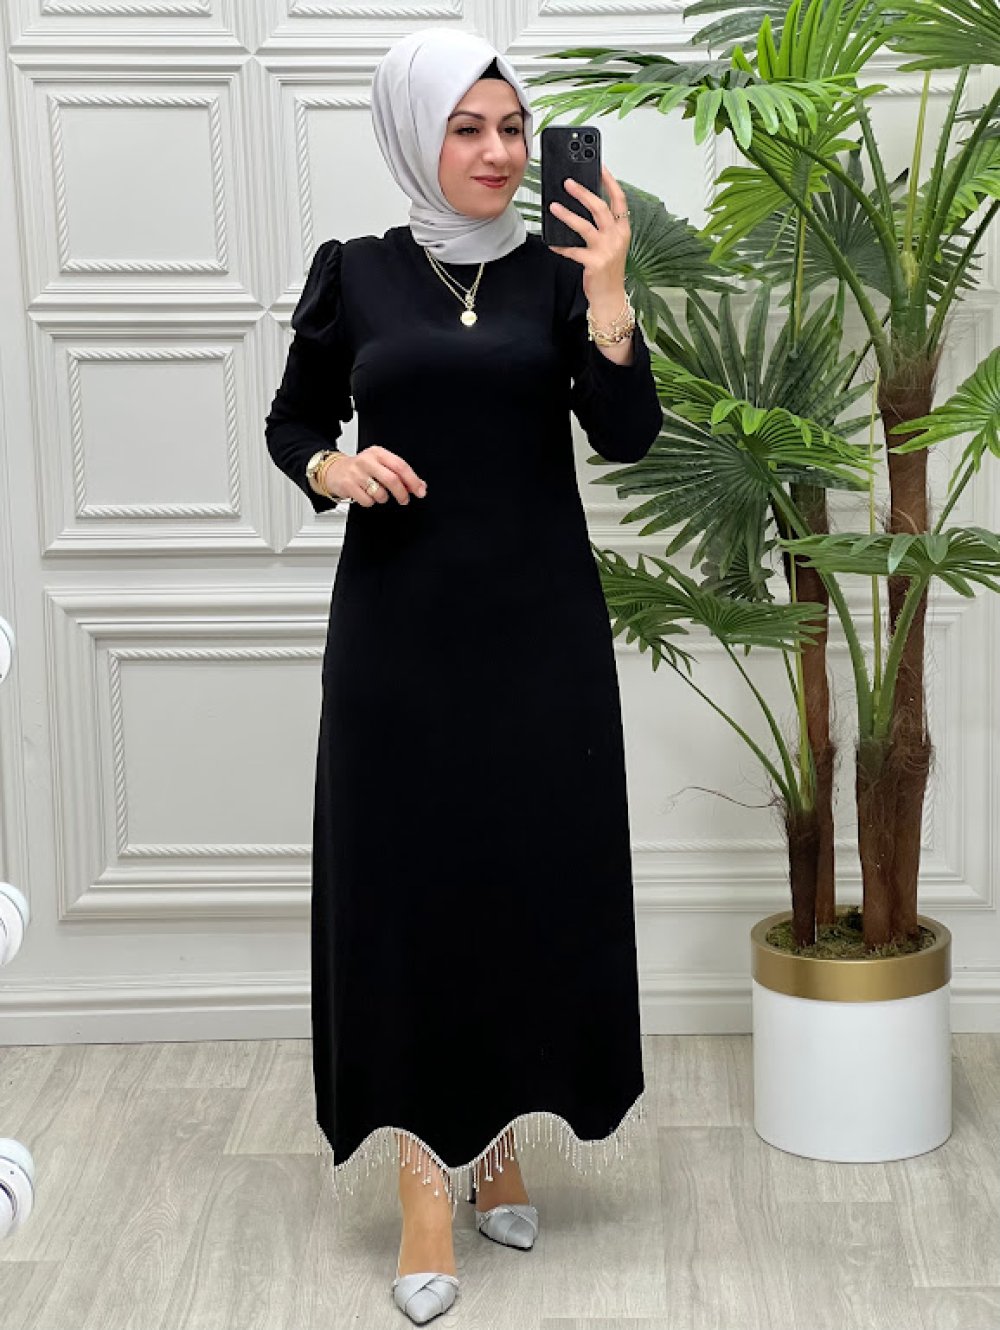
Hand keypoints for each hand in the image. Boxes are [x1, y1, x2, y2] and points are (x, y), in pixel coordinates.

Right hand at [322, 445, 426, 506]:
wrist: (335, 470)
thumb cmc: (362, 468)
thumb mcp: (381, 464)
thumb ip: (400, 474)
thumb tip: (420, 485)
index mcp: (378, 453)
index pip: (401, 466)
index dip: (413, 481)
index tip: (420, 491)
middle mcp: (367, 461)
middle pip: (392, 480)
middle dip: (402, 493)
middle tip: (404, 499)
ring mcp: (357, 473)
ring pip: (380, 493)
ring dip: (383, 498)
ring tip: (378, 493)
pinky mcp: (348, 485)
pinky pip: (367, 501)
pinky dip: (370, 502)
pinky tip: (366, 494)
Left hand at [547, 163, 629, 305]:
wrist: (611, 297)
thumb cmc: (609, 270)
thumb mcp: (612, 244)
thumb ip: (604, 226)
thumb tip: (584, 205)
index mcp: (622, 229)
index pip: (619, 199)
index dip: (609, 181)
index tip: (600, 167)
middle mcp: (616, 237)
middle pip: (600, 208)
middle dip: (583, 193)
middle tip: (568, 183)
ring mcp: (606, 250)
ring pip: (585, 226)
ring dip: (567, 215)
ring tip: (553, 207)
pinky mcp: (594, 263)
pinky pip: (573, 250)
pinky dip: (560, 246)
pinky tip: (552, 243)